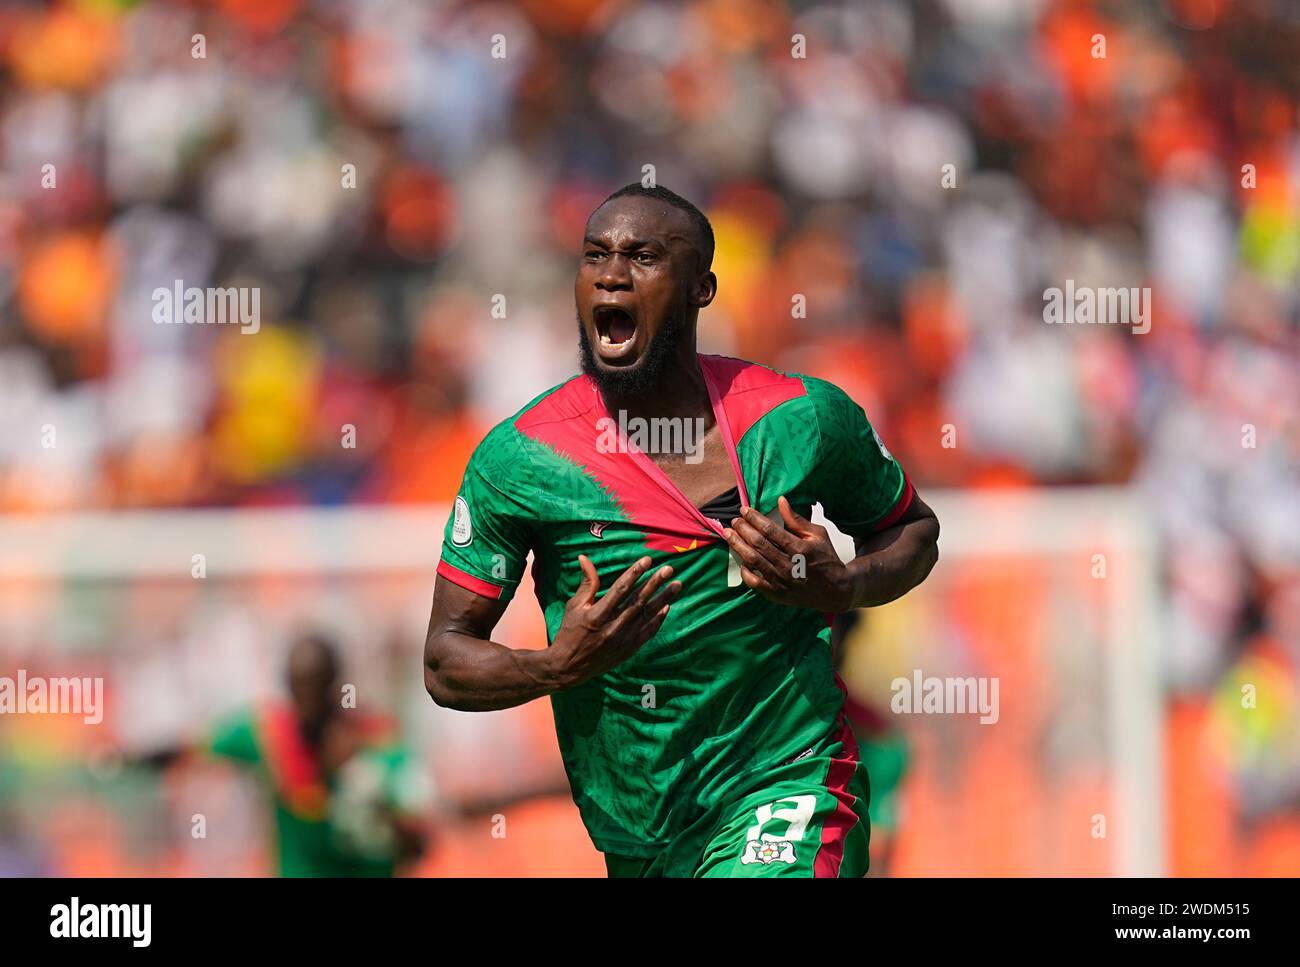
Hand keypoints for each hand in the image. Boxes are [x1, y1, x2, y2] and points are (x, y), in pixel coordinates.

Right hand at [545, 555, 681, 689]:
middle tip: (669, 569)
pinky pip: (648, 632)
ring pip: (647, 616)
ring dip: (663, 599)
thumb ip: (587, 583)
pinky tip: (667, 606)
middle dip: (655, 583)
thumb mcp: (574, 606)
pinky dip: (658, 619)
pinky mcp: (628, 650)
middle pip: (638, 601)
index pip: (620, 589)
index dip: (635, 573)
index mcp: (597, 615)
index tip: (647, 560)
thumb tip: (584, 557)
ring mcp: (622, 640)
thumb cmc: (570, 632)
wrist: (569, 667)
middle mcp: (612, 628)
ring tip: (677, 585)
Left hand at [723, 496, 854, 611]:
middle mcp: (789, 565)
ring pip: (753, 560)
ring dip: (738, 546)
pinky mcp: (777, 594)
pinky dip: (745, 571)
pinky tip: (741, 560)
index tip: (745, 510)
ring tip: (729, 535)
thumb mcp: (817, 534)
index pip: (770, 530)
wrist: (835, 590)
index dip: (754, 518)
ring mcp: (781, 581)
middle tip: (734, 521)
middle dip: (743, 530)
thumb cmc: (826, 558)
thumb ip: (796, 519)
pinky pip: (754, 582)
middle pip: (758, 544)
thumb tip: (781, 500)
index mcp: (800, 548)